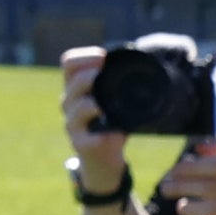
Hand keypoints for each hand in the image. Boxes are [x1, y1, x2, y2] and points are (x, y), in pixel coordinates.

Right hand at [58, 46, 114, 164]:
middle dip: (89, 76)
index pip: (69, 63)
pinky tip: (112, 134)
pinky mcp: (81, 144)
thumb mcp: (111, 99)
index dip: (85, 56)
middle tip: (103, 75)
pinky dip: (100, 135)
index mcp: (76, 86)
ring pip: (79, 108)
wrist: (100, 158)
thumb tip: (146, 62)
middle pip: (73, 81)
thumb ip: (118, 83)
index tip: (103, 57)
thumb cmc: (108, 122)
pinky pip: (88, 138)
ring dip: (92, 105)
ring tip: (101, 107)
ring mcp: (73, 123)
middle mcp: (70, 102)